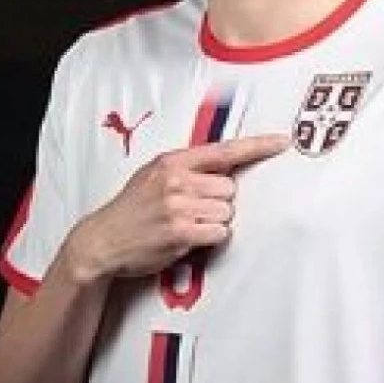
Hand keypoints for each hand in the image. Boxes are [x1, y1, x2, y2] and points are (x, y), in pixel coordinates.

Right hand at [62, 134, 289, 284]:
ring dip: (214, 222)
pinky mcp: (181, 232)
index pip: (224, 150)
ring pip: (227, 212)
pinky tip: (189, 238)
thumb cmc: (131, 210)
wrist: (102, 240)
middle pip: (230, 189)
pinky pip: (220, 233)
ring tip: (187, 224)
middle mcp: (176, 180)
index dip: (257, 146)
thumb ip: (186, 169)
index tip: (281, 142)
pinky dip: (210, 239)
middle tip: (194, 210)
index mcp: (172, 162)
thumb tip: (224, 168)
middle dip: (219, 202)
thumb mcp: (152, 176)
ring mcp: (178, 206)